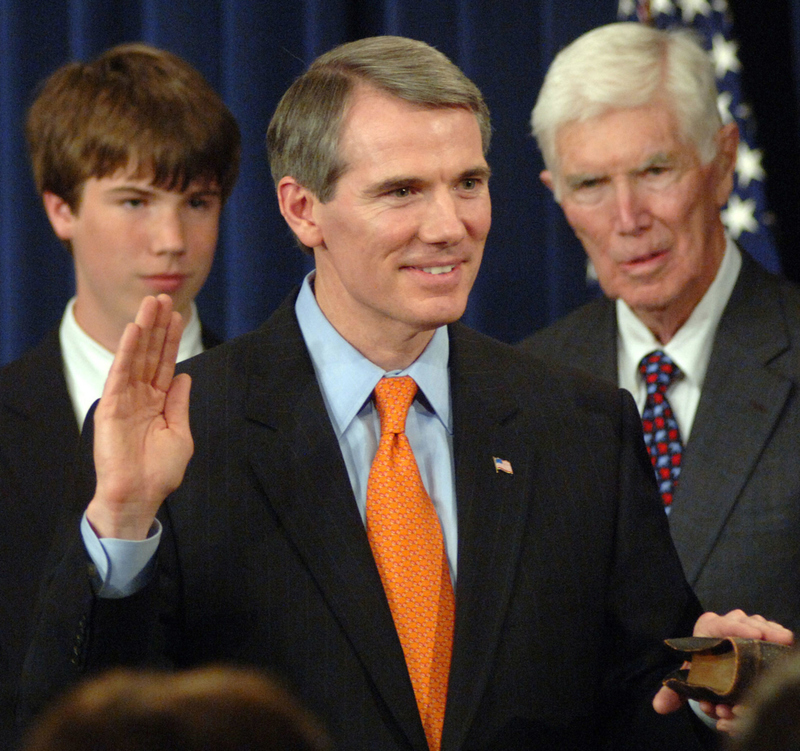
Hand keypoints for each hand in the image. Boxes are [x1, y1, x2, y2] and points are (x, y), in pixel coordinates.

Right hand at [86, 295, 192, 539]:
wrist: (140, 495)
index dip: (171, 339)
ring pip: (134, 357)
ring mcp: (125, 399)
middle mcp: (140, 396)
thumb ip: (178, 403)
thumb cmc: (160, 471)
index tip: (177, 315)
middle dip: (157, 326)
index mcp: (158, 402)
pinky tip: (133, 331)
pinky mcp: (111, 407)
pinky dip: (125, 352)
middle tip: (163, 297)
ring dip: (143, 330)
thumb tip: (183, 375)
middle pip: (150, 353)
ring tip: (150, 304)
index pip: (164, 363)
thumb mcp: (180, 432)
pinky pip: (119, 374)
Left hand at [653, 609, 793, 730]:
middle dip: (758, 632)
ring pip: (760, 625)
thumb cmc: (701, 666)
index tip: (753, 634)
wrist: (713, 661)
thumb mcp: (688, 678)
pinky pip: (771, 631)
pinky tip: (785, 642)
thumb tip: (659, 707)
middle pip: (744, 623)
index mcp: (706, 627)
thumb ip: (673, 692)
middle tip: (774, 639)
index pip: (720, 624)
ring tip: (783, 640)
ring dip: (771, 635)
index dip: (736, 628)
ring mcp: (745, 625)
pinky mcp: (761, 632)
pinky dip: (778, 636)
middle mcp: (727, 621)